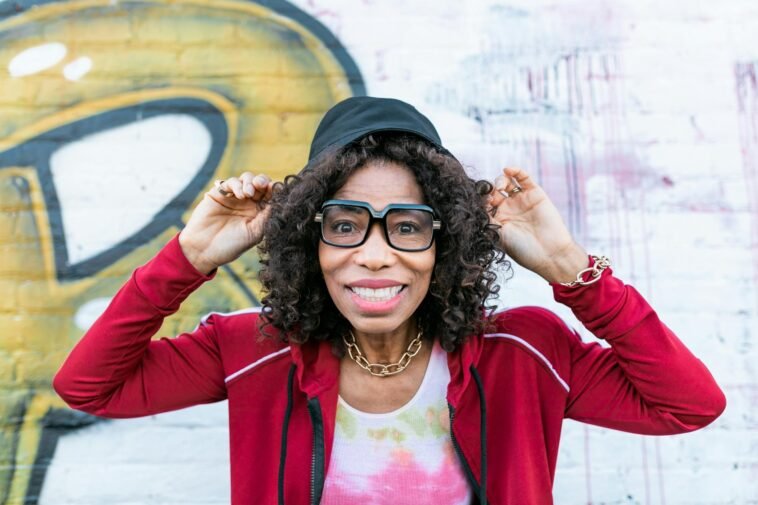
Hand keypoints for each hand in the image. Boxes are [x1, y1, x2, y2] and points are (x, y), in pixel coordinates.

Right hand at [179, 172, 274, 273]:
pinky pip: (231, 182)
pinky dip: (237, 184)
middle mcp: (248, 203)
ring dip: (250, 182)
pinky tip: (239, 194)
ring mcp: (234, 197)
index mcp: (259, 212)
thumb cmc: (231, 245)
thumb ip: (267, 216)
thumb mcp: (254, 233)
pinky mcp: (219, 193)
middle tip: (261, 185)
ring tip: (248, 193)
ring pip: (247, 179)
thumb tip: (280, 202)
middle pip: (260, 183)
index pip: (271, 195)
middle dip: (262, 181)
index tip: (277, 190)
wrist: (204, 249)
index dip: (275, 190)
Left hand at [487, 167, 587, 282]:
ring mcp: (521, 200)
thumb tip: (475, 204)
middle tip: (489, 195)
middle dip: (489, 189)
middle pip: (494, 191)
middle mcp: (508, 208)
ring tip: (499, 187)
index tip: (477, 200)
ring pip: (507, 182)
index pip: (484, 203)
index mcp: (497, 219)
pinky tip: (508, 170)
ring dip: (500, 180)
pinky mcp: (535, 193)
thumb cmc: (522, 248)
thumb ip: (487, 218)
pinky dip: (515, 171)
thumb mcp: (498, 234)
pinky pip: (523, 178)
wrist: (549, 253)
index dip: (480, 199)